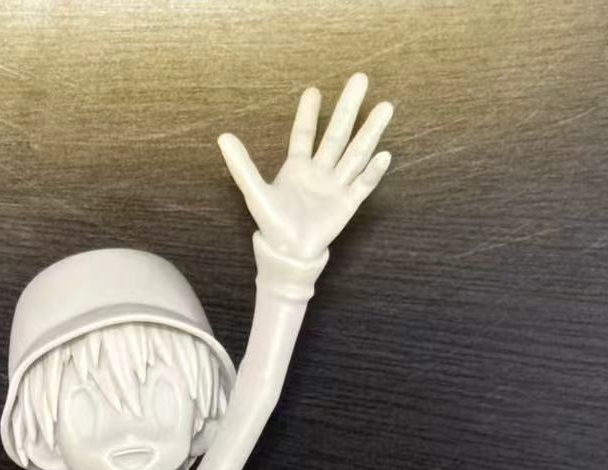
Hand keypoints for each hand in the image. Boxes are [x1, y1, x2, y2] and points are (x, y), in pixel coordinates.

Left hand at [219, 75, 392, 259]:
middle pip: (337, 134)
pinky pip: (362, 185)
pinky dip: (372, 173)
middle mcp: (320, 171)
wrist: (289, 253)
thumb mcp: (255, 192)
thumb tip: (222, 137)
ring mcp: (336, 186)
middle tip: (360, 79)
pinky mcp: (347, 204)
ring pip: (355, 153)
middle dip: (348, 108)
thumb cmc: (272, 224)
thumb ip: (241, 165)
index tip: (314, 90)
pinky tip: (383, 155)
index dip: (308, 113)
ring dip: (370, 132)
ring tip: (385, 107)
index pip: (305, 134)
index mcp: (298, 167)